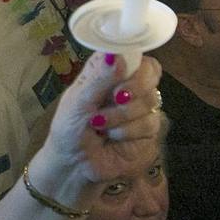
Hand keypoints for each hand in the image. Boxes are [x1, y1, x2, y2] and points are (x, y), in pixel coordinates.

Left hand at [40, 52, 164, 201]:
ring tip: (98, 124)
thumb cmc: (68, 129)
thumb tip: (117, 55)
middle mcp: (127, 87)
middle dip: (134, 86)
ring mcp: (140, 110)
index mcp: (108, 72)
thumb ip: (99, 79)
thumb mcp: (78, 101)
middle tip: (116, 97)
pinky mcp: (147, 133)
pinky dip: (128, 131)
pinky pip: (150, 124)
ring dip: (122, 114)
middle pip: (151, 73)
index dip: (135, 59)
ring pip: (151, 101)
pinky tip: (111, 138)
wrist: (72, 166)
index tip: (124, 69)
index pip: (134, 53)